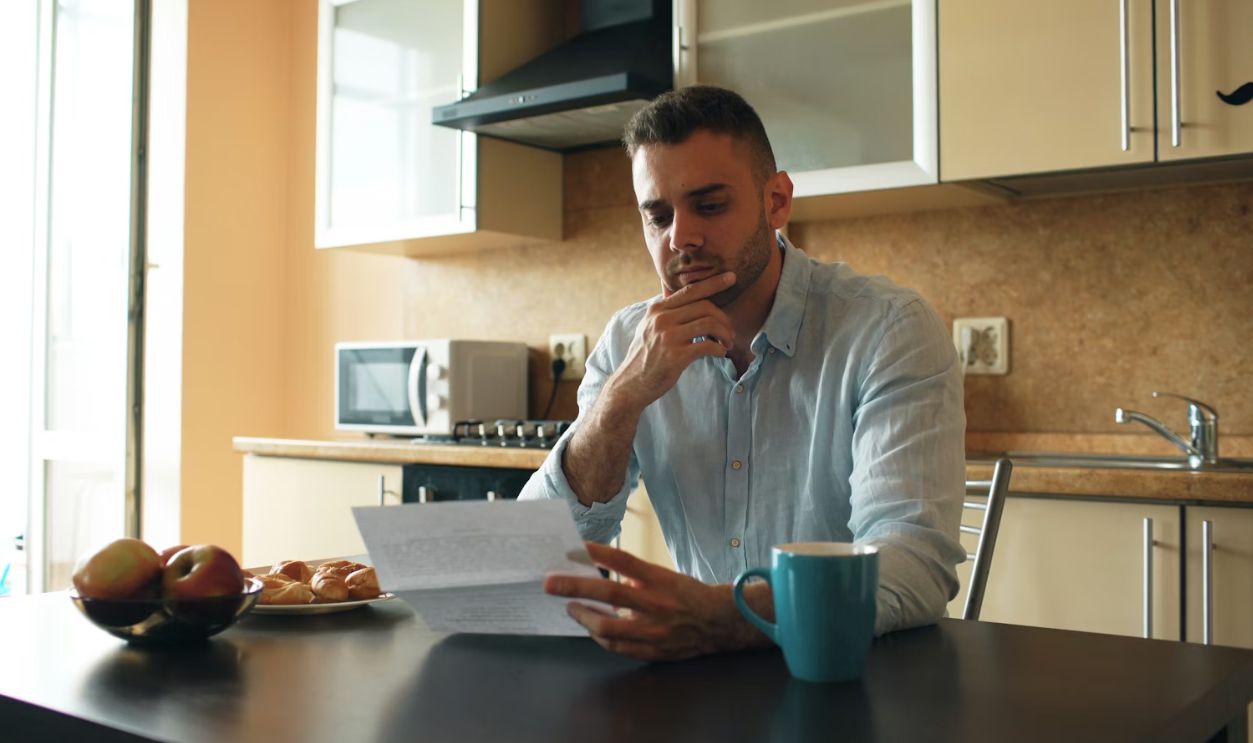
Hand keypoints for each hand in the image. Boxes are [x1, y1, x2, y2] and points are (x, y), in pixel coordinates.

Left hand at [546, 542, 766, 661]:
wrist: (719, 623)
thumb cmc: (687, 595)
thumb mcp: (664, 576)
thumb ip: (634, 574)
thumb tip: (598, 567)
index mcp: (662, 580)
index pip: (625, 561)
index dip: (598, 553)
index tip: (573, 547)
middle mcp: (658, 605)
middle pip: (611, 593)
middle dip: (576, 587)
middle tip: (550, 583)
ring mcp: (655, 631)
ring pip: (609, 628)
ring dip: (584, 617)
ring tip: (570, 607)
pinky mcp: (654, 652)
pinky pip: (618, 647)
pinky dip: (600, 637)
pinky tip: (590, 628)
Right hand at [604, 272, 736, 412]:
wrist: (631, 384)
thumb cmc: (645, 356)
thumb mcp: (648, 327)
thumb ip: (665, 312)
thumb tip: (682, 296)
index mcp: (657, 309)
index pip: (690, 290)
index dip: (713, 283)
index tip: (731, 278)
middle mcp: (661, 319)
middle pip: (705, 306)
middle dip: (724, 319)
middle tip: (730, 333)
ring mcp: (668, 337)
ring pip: (710, 324)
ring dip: (725, 334)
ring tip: (727, 344)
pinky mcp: (676, 356)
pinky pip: (708, 346)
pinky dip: (719, 349)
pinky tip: (719, 354)